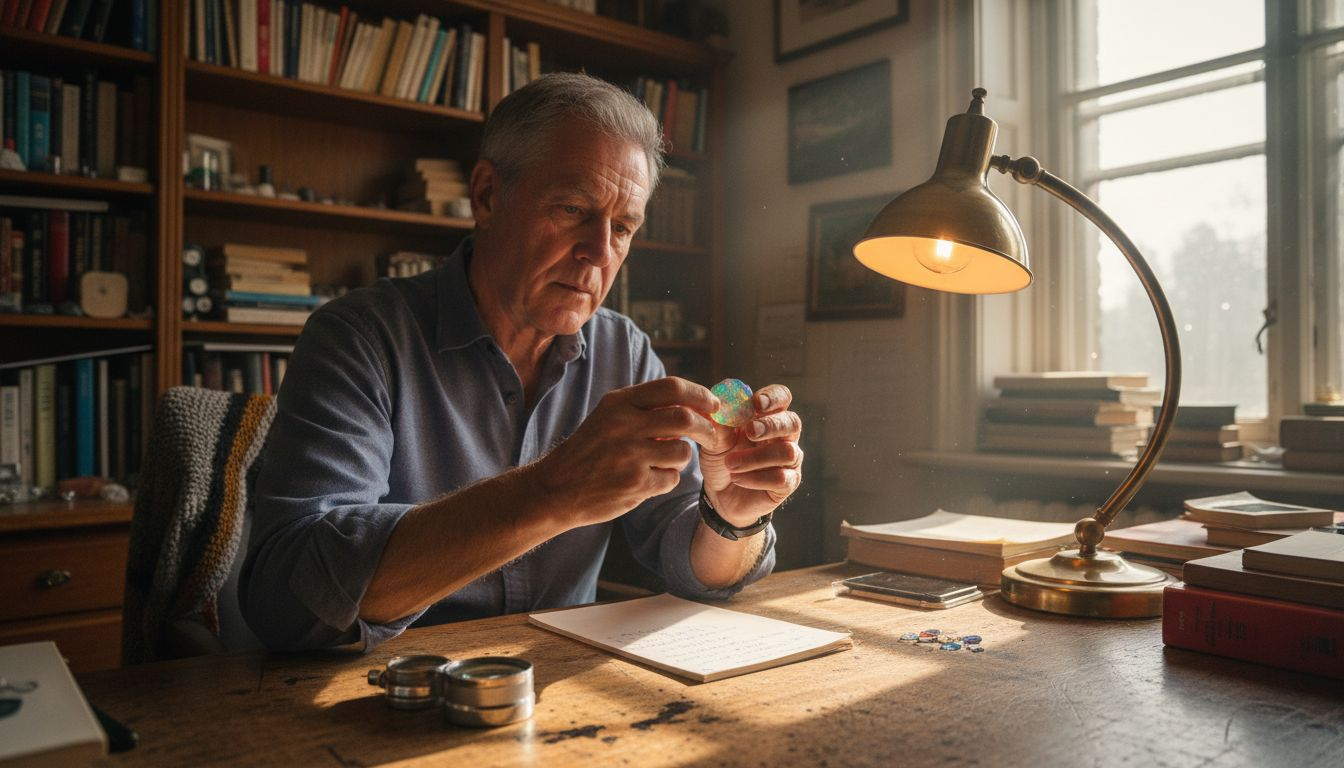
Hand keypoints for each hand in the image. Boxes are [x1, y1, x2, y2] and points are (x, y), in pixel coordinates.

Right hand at [531, 377, 718, 527]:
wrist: (555, 488)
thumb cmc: (590, 451)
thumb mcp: (608, 417)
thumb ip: (645, 408)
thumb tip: (695, 404)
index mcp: (619, 403)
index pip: (671, 387)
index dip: (699, 394)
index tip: (714, 405)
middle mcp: (624, 424)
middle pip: (684, 418)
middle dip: (706, 428)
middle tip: (713, 436)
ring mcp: (630, 455)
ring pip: (682, 452)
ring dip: (680, 459)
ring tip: (660, 462)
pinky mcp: (635, 483)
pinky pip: (671, 478)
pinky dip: (666, 480)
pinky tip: (645, 480)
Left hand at [698, 384, 802, 526]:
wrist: (718, 494)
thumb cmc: (721, 459)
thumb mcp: (713, 440)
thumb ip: (718, 424)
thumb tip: (717, 405)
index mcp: (767, 416)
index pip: (782, 397)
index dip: (773, 397)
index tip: (756, 402)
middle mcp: (784, 436)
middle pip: (792, 422)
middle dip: (771, 425)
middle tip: (750, 431)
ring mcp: (789, 460)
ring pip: (787, 452)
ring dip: (756, 457)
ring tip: (730, 464)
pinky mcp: (788, 483)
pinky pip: (781, 478)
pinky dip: (757, 478)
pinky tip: (737, 478)